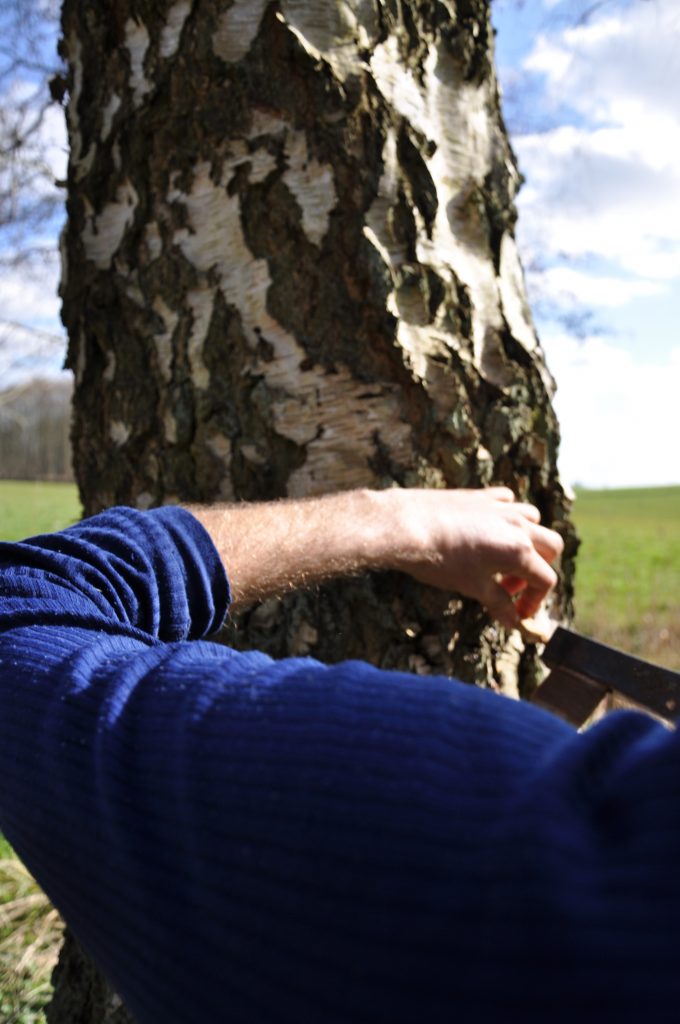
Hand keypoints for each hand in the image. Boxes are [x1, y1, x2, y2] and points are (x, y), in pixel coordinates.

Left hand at [386, 487, 563, 629]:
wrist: (406, 526)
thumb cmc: (439, 560)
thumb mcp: (472, 587)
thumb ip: (498, 603)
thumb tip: (513, 621)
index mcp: (519, 551)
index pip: (545, 579)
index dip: (535, 601)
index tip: (519, 612)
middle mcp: (517, 525)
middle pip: (551, 547)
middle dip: (538, 569)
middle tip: (509, 586)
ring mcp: (501, 507)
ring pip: (533, 520)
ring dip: (527, 541)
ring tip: (501, 558)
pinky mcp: (482, 495)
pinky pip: (508, 501)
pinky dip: (508, 515)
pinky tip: (488, 529)